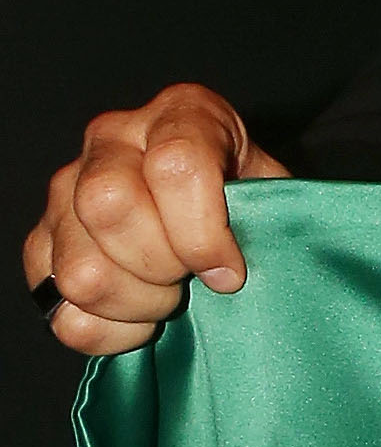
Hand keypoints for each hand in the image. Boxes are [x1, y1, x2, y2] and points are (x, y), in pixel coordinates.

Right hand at [25, 85, 293, 354]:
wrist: (213, 211)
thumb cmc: (249, 201)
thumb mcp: (274, 191)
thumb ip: (267, 214)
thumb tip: (233, 272)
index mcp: (179, 115)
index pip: (175, 164)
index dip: (204, 232)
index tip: (229, 271)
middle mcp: (111, 141)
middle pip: (109, 206)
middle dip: (162, 264)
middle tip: (191, 277)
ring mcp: (64, 193)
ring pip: (82, 271)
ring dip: (138, 303)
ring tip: (169, 294)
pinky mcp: (41, 246)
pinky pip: (63, 313)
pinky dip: (110, 331)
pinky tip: (140, 313)